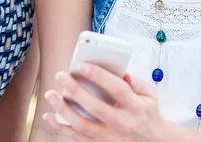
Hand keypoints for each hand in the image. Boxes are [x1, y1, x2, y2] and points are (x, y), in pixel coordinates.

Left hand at [42, 62, 167, 141]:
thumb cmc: (148, 114)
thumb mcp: (150, 95)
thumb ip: (137, 82)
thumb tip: (124, 73)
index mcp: (135, 107)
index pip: (117, 89)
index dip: (99, 76)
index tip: (82, 65)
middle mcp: (123, 124)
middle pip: (96, 108)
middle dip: (75, 91)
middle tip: (61, 76)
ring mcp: (111, 138)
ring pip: (83, 126)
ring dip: (63, 110)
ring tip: (50, 95)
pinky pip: (78, 138)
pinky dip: (62, 128)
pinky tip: (50, 116)